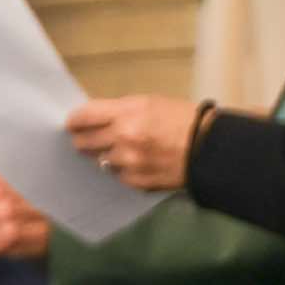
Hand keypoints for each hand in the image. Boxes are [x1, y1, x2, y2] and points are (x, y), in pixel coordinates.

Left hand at [66, 96, 197, 191]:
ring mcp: (128, 161)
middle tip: (89, 139)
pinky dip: (123, 170)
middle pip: (83, 142)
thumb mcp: (149, 103)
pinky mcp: (136, 180)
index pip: (82, 117)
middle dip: (84, 140)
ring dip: (106, 156)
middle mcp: (123, 136)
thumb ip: (119, 111)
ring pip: (99, 160)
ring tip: (123, 150)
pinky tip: (137, 163)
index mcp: (126, 112)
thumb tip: (93, 119)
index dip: (74, 121)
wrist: (211, 147)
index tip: (72, 124)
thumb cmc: (183, 120)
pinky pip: (117, 175)